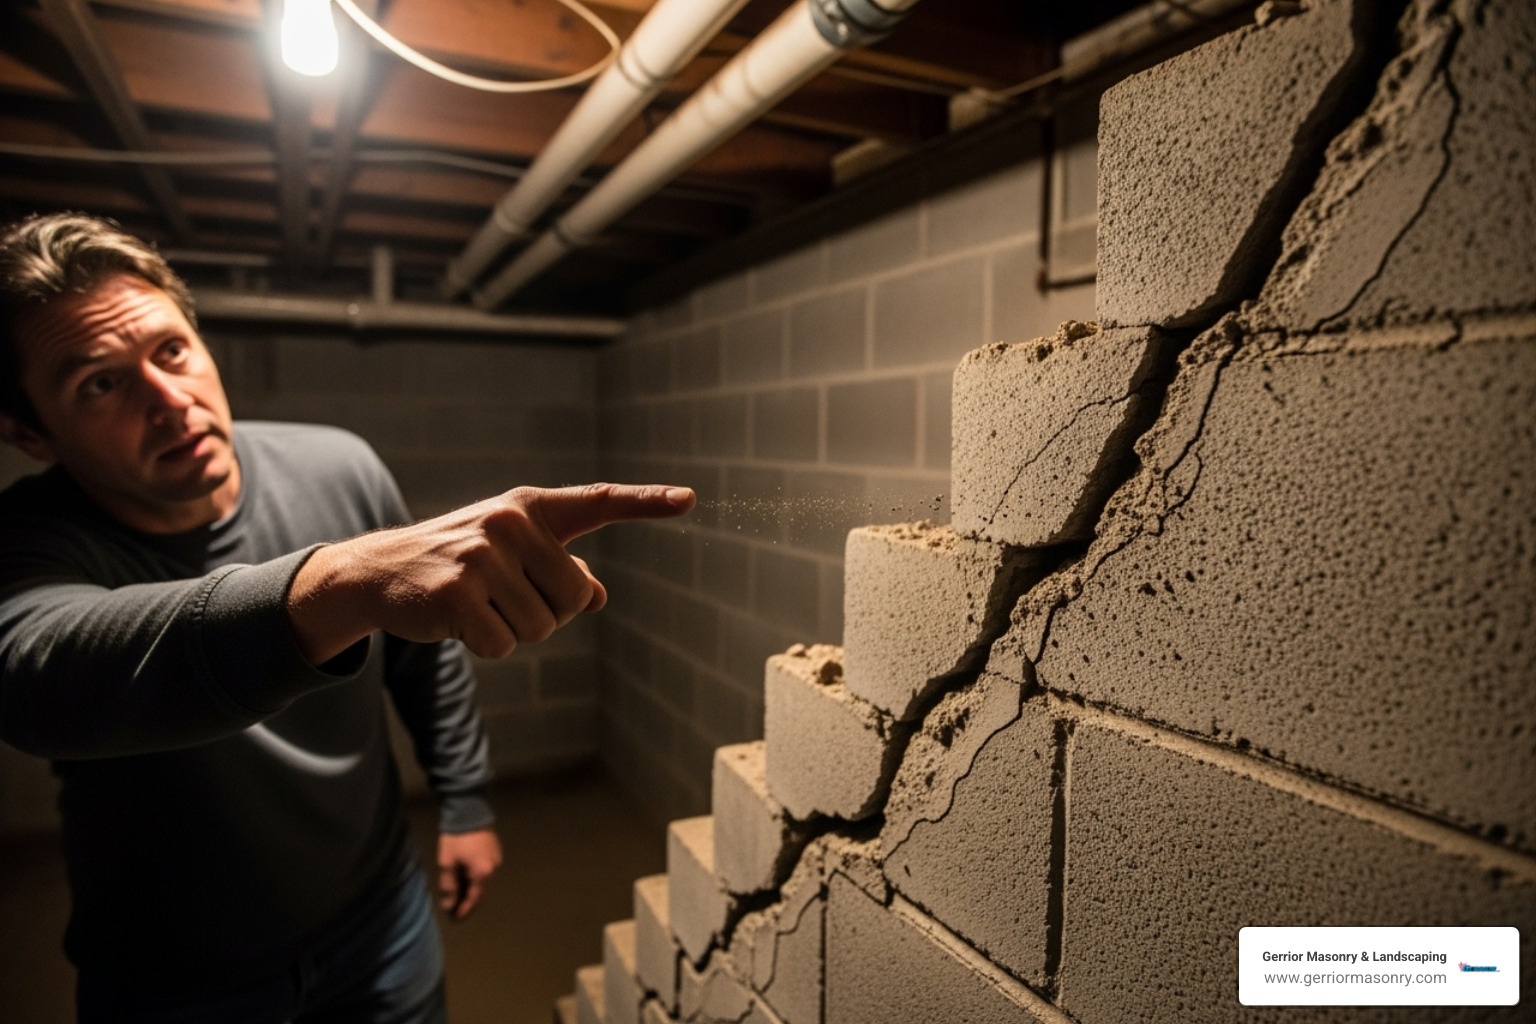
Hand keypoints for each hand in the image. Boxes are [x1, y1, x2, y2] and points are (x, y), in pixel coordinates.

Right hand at [287, 483, 695, 663]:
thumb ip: (557, 569)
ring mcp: (483, 557)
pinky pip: (505, 645)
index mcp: (531, 509)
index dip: (647, 503)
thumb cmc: (457, 563)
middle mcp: (511, 524)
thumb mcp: (509, 555)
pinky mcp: (458, 593)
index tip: (690, 499)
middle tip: (503, 598)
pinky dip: (486, 646)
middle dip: (548, 612)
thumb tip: (598, 594)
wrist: (379, 571)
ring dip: (513, 631)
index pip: (599, 501)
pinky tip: (459, 621)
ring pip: (542, 627)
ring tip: (478, 605)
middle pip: (575, 597)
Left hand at [438, 828, 502, 920]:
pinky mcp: (495, 849)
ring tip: (458, 893)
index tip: (455, 918)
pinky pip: (485, 868)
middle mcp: (494, 868)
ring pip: (483, 879)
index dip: (464, 910)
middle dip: (467, 900)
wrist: (468, 810)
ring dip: (471, 887)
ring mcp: (496, 858)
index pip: (474, 898)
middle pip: (480, 890)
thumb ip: (449, 886)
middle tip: (455, 908)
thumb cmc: (456, 838)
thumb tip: (449, 905)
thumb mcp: (447, 863)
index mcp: (483, 873)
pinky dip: (475, 875)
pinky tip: (465, 876)